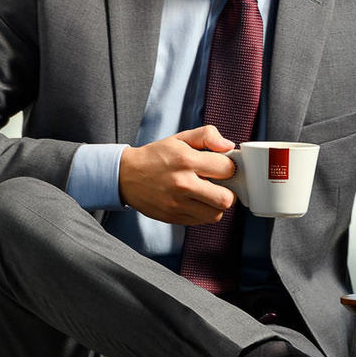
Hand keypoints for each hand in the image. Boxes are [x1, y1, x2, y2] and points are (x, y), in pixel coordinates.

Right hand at [117, 126, 237, 224]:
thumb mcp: (180, 138)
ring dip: (216, 204)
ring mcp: (177, 204)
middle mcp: (182, 184)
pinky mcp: (173, 217)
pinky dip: (204, 212)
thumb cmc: (156, 156)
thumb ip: (207, 136)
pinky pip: (201, 221)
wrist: (126, 176)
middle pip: (225, 198)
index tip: (222, 167)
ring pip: (216, 214)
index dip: (229, 167)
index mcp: (186, 160)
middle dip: (228, 191)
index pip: (227, 169)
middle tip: (220, 185)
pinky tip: (196, 201)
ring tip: (208, 194)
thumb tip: (229, 146)